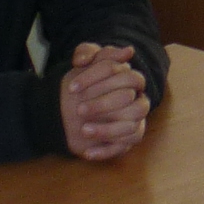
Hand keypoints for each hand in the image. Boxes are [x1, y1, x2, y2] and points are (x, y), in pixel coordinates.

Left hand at [58, 43, 147, 160]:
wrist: (66, 110)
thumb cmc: (80, 85)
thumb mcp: (81, 64)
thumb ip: (92, 51)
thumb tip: (126, 51)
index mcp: (130, 79)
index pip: (124, 75)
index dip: (97, 79)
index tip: (72, 87)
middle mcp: (137, 100)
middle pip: (130, 101)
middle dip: (103, 105)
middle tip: (79, 109)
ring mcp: (133, 122)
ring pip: (132, 126)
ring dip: (107, 130)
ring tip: (83, 130)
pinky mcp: (125, 141)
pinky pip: (123, 147)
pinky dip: (105, 151)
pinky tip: (87, 152)